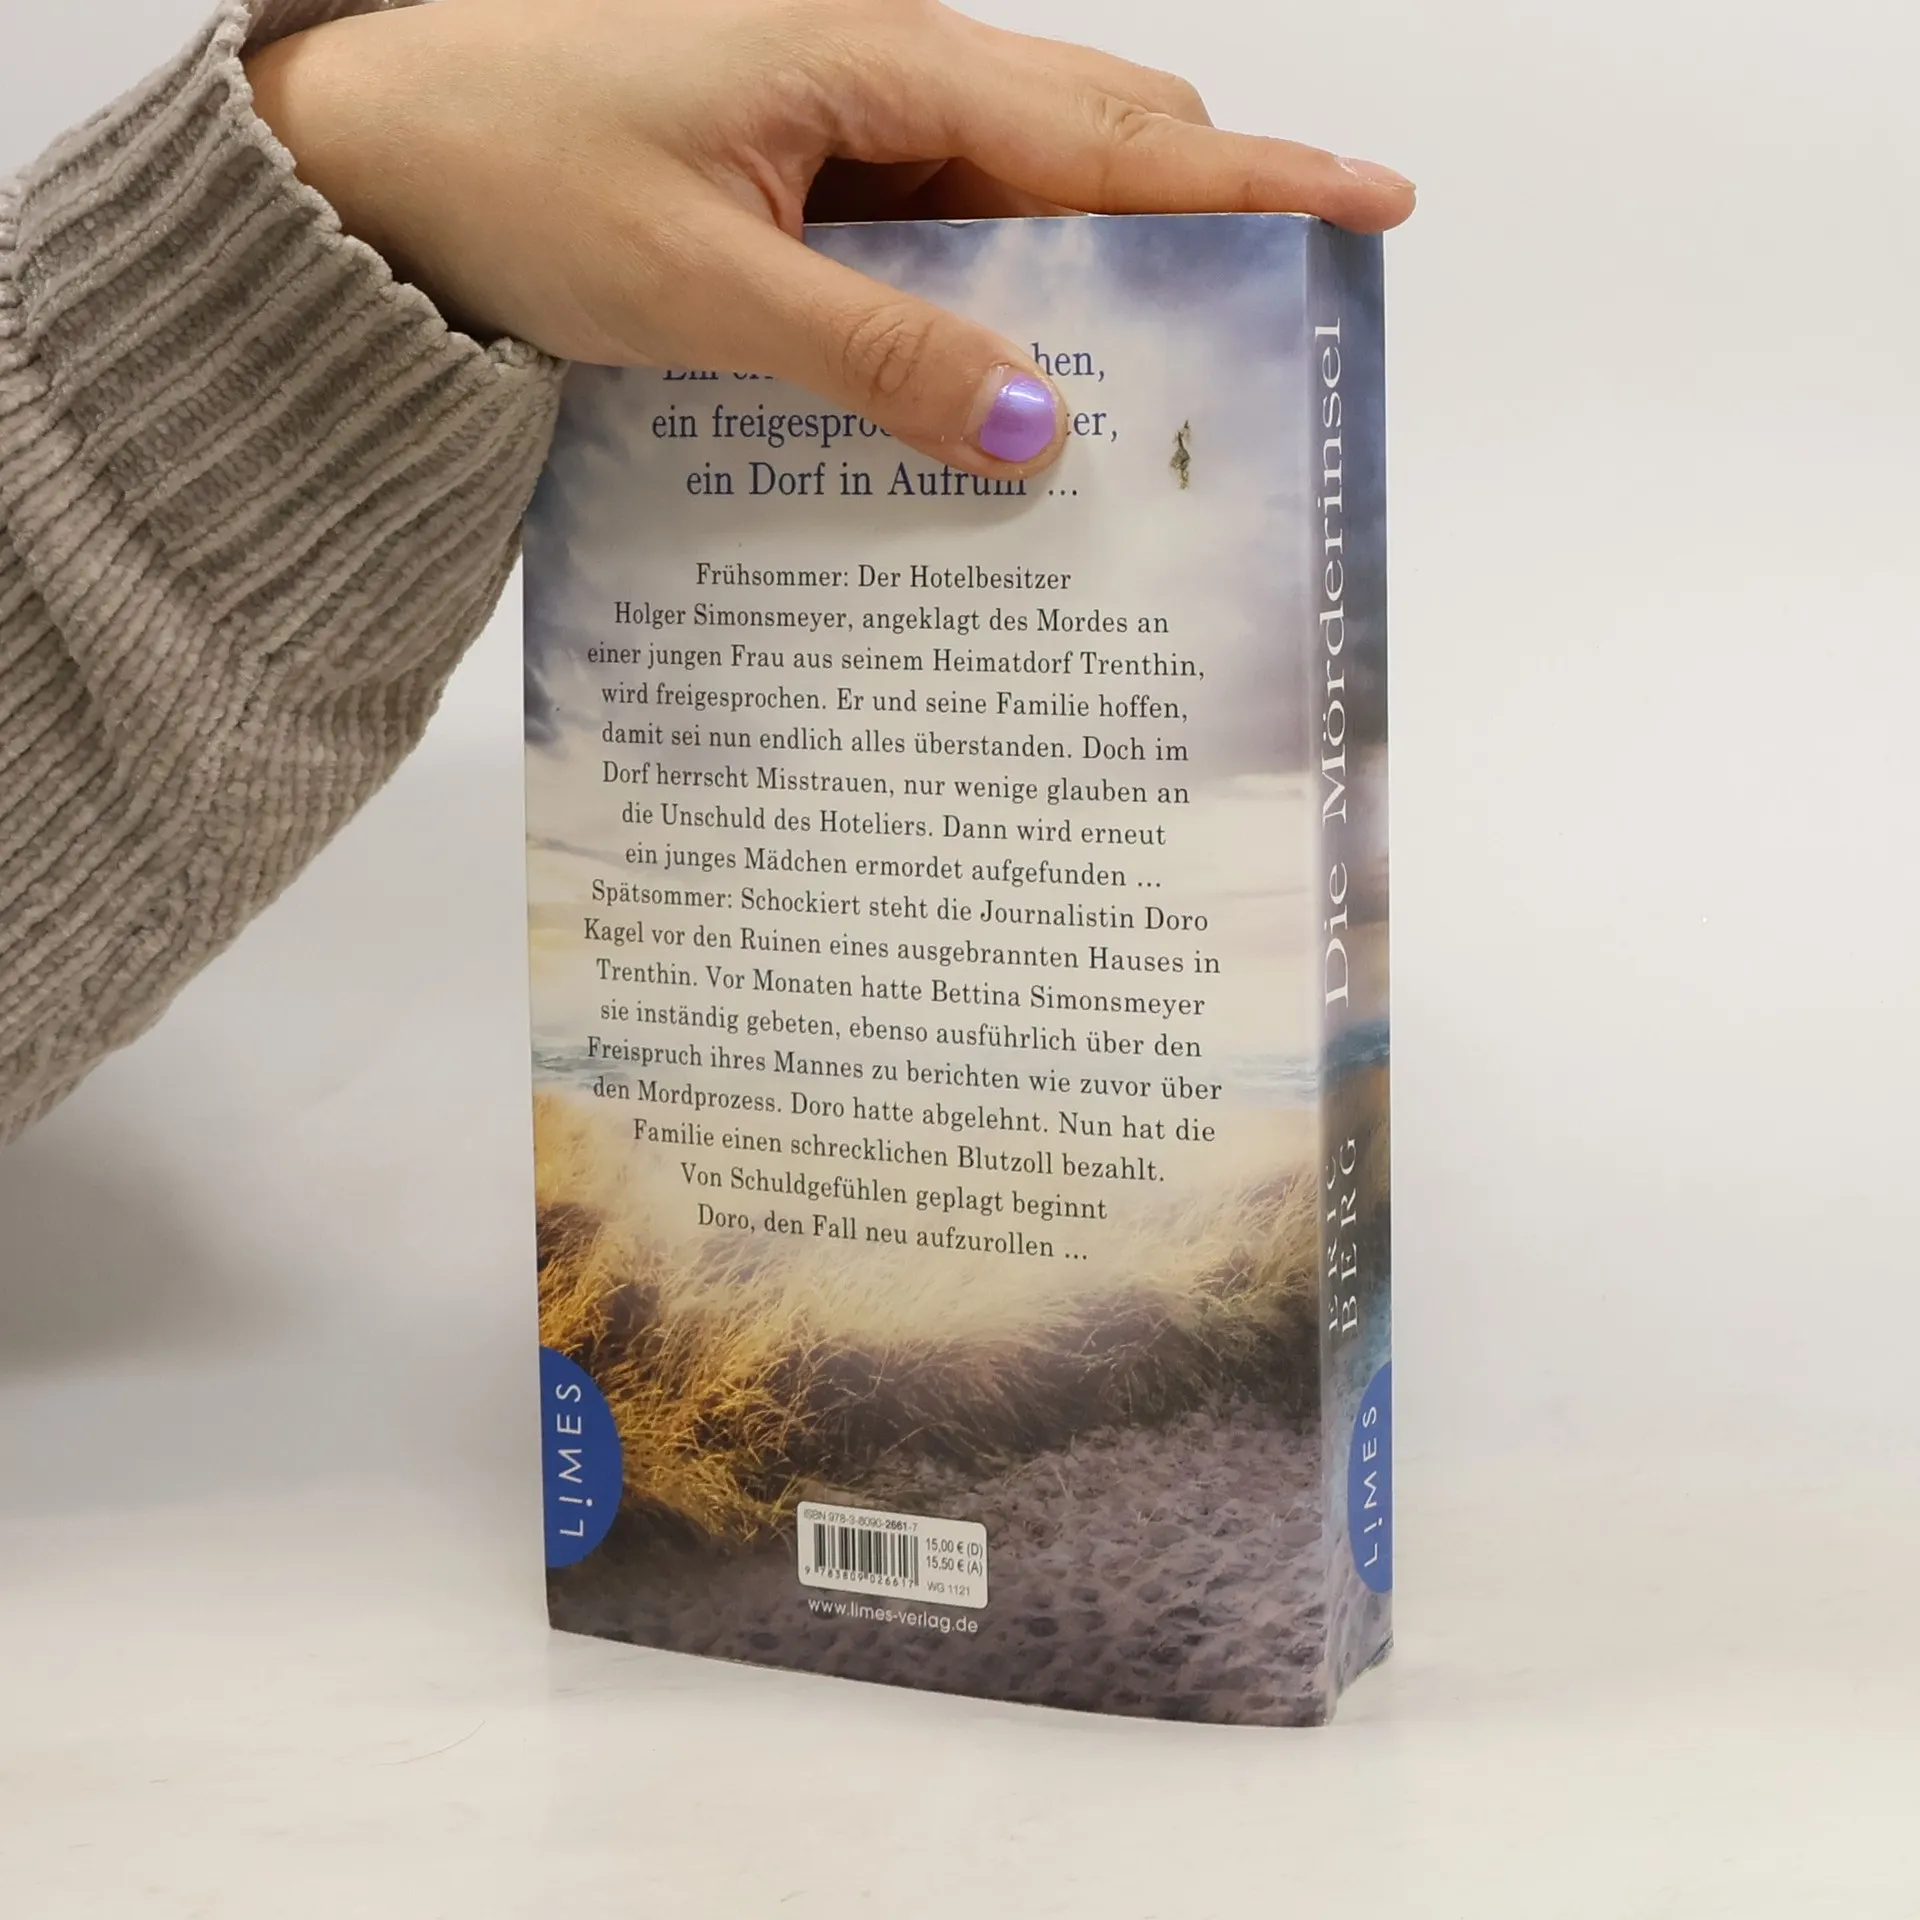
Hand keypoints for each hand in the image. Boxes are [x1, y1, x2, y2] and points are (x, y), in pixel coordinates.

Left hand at [246, 0, 1414, 474]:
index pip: (1111, 134)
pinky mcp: (809, 190)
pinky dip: (982, 317)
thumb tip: (1032, 425)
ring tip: (1122, 417)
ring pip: (1019, 209)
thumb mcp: (705, 284)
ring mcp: (849, 135)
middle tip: (1244, 361)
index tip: (1372, 204)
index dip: (1251, 179)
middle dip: (1188, 243)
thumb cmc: (513, 172)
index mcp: (880, 63)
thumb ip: (875, 354)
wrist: (376, 154)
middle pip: (1094, 154)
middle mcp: (885, 81)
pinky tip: (985, 399)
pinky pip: (935, 248)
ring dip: (1078, 301)